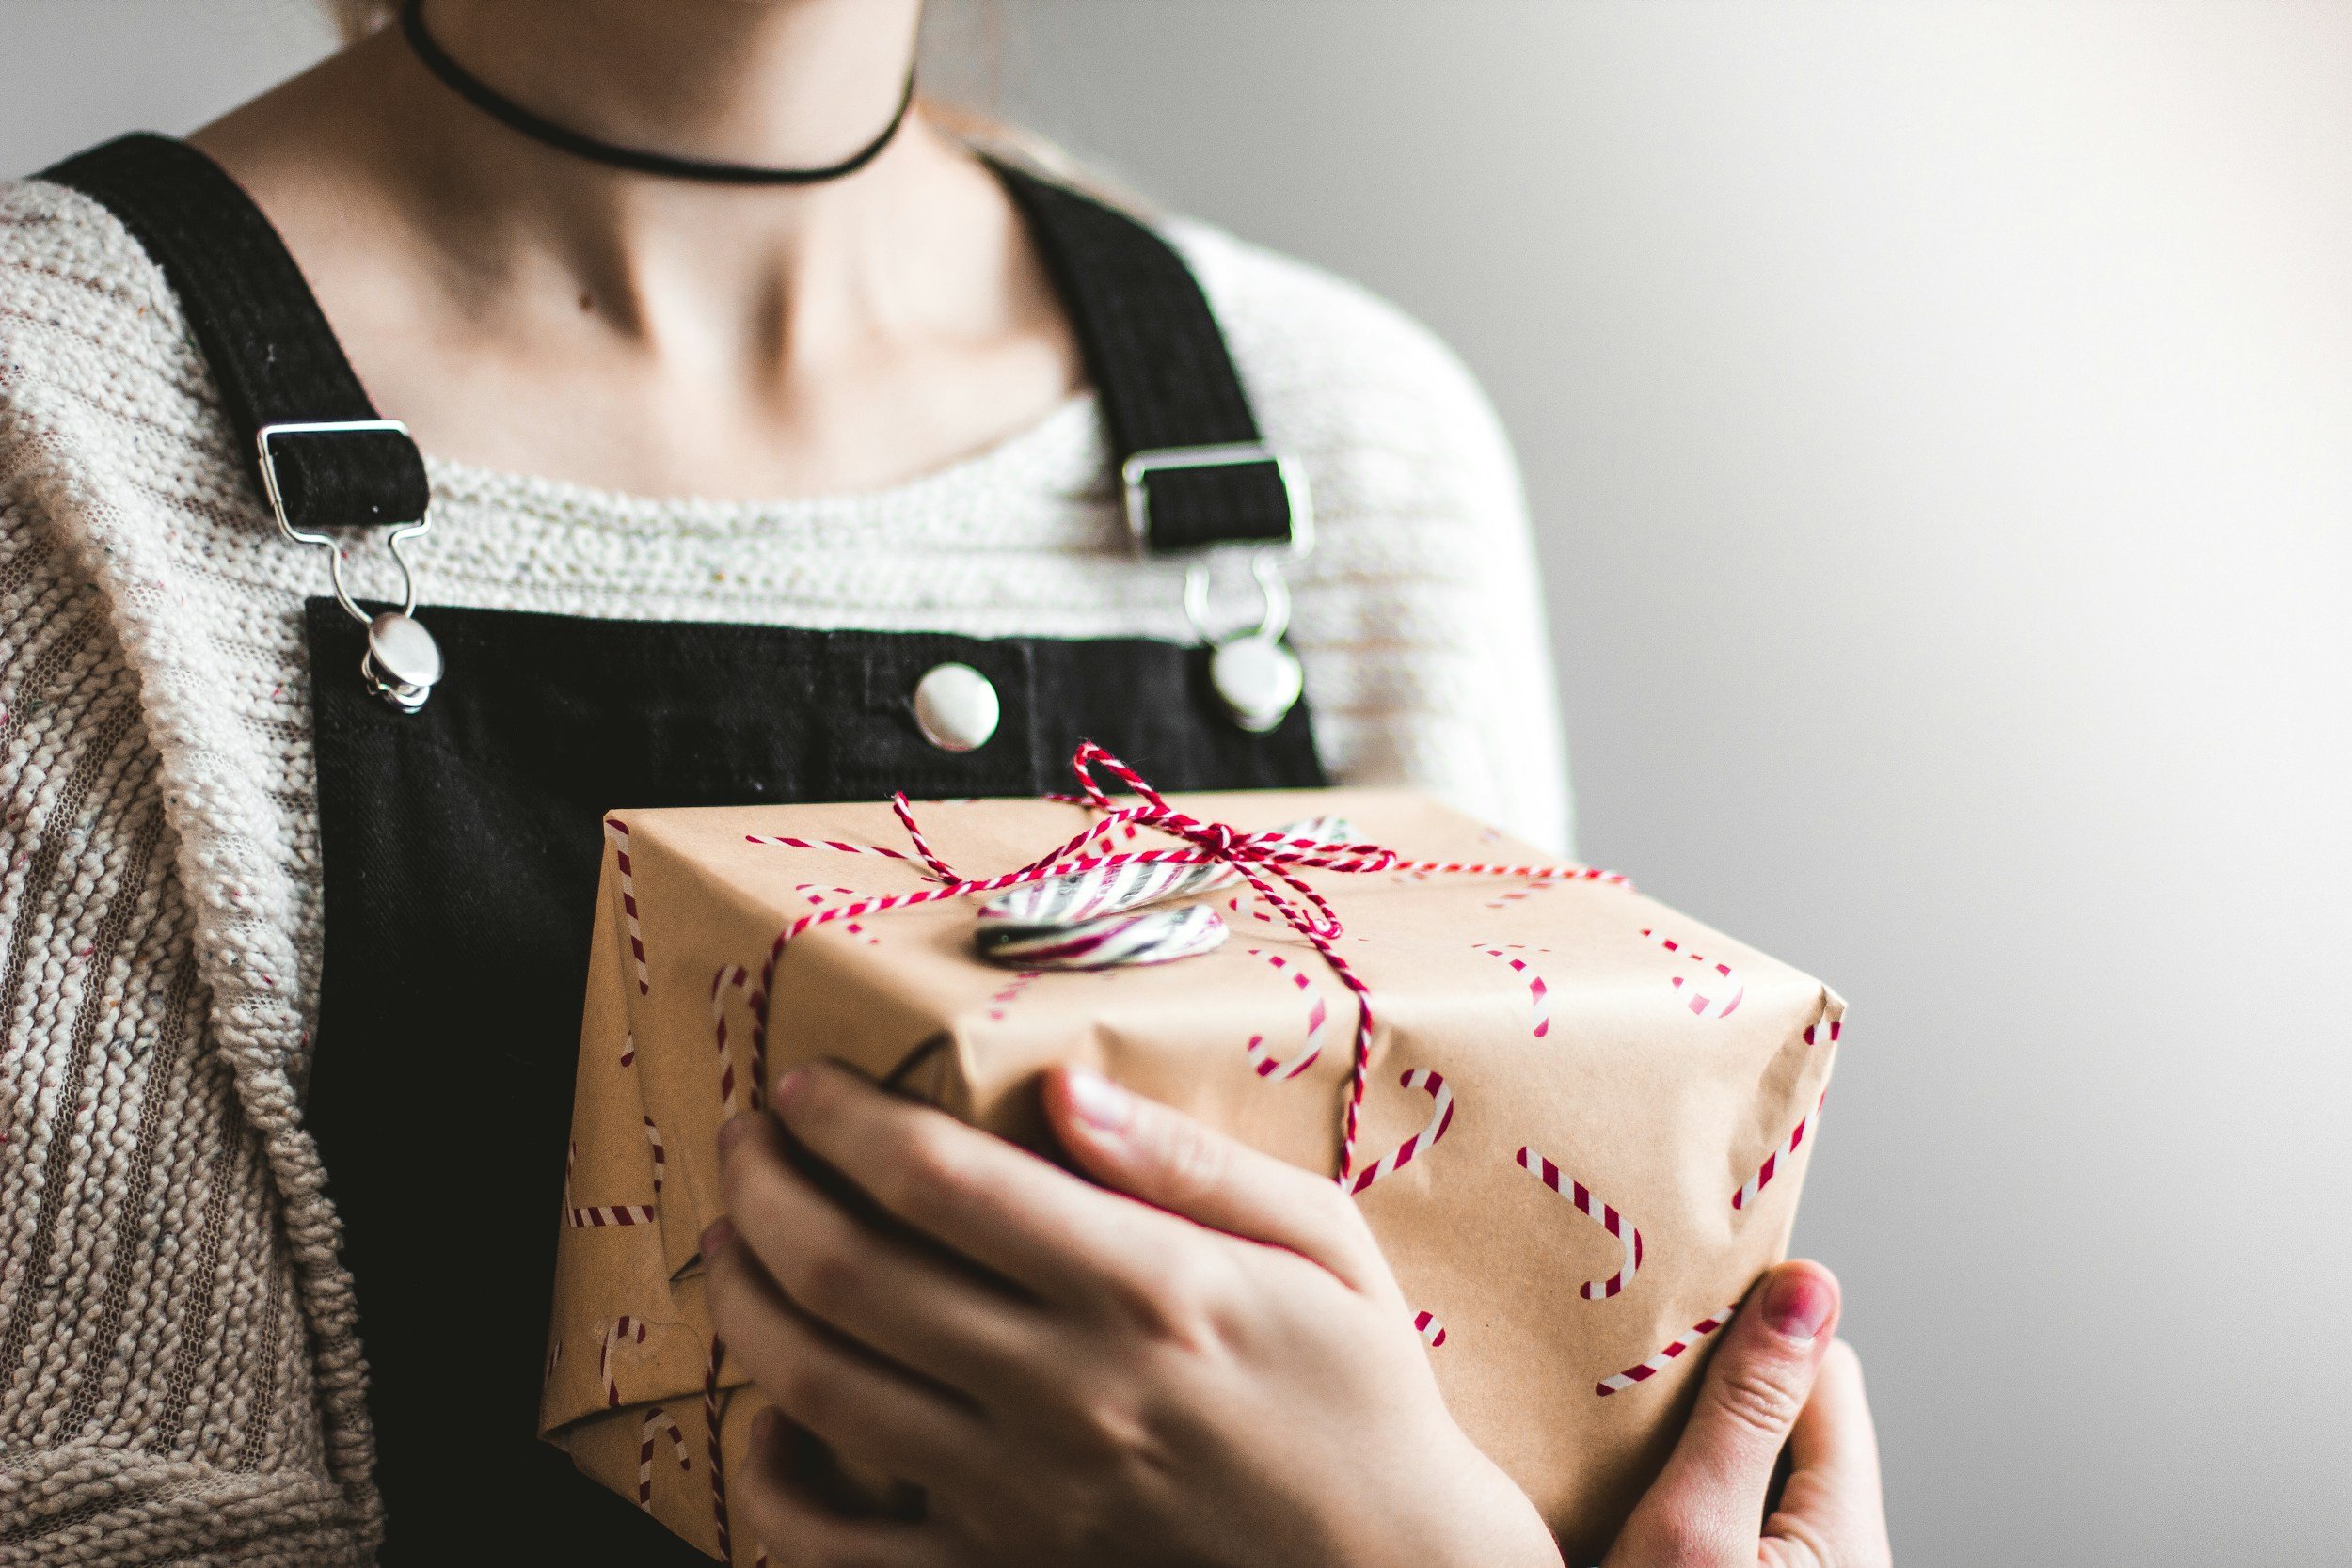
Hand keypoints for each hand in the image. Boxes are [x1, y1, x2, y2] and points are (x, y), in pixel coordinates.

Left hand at [704, 1061, 1561, 1567]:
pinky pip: (842, 1548)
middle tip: (743, 1140)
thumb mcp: (1320, 1242)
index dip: (842, 1119)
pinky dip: (773, 1482)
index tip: (803, 1084)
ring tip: (729, 1244)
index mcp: (1147, 1288)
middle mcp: (1067, 1390)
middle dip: (766, 1188)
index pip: (941, 1179)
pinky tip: (766, 1418)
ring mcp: (1026, 1496)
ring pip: (823, 1389)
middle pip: (851, 1271)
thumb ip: (1189, 1162)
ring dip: (747, 1302)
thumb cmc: (1363, 1394)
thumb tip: (1063, 1087)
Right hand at [1605, 1264, 1890, 1567]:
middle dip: (1714, 1393)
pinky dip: (1686, 1495)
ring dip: (1693, 1446)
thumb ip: (1745, 1412)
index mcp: (1849, 1533)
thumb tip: (1807, 1286)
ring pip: (1759, 1467)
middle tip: (1628, 1385)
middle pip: (1794, 1418)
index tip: (1671, 1321)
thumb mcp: (1690, 1527)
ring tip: (1619, 1441)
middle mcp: (1843, 1553)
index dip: (1752, 1333)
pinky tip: (1626, 1502)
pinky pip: (1737, 1515)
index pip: (1829, 1371)